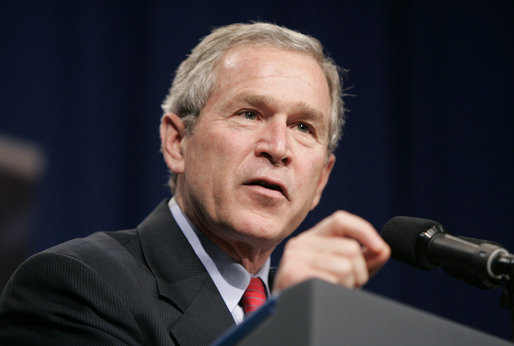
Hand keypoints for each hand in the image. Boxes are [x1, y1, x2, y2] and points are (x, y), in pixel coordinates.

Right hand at [273, 210, 389, 292]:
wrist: (286, 311)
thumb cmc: (316, 289)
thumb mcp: (341, 270)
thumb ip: (363, 259)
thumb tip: (383, 249)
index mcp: (314, 237)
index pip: (341, 220)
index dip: (364, 230)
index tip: (380, 248)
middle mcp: (302, 242)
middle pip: (351, 248)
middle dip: (359, 273)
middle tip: (346, 285)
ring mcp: (296, 257)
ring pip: (345, 266)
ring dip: (348, 285)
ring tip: (334, 290)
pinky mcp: (293, 273)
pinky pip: (332, 280)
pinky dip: (336, 291)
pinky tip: (324, 295)